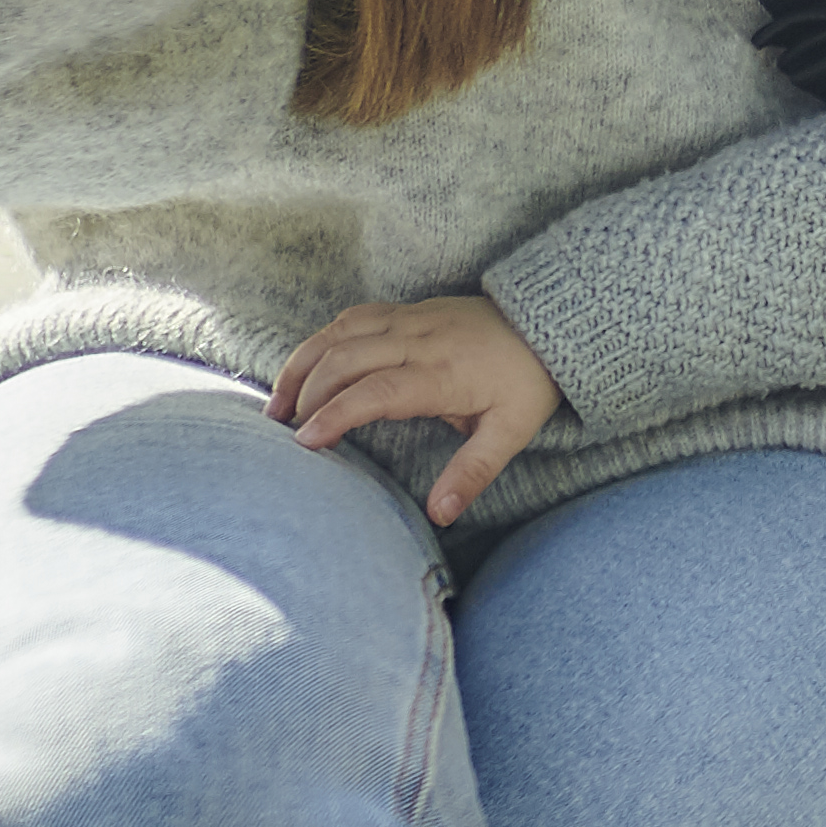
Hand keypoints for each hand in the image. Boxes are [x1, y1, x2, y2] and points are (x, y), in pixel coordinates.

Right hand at [270, 293, 558, 502]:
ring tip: (277, 404)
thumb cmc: (527, 384)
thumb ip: (472, 474)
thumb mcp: (510, 433)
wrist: (548, 326)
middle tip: (282, 433)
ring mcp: (409, 319)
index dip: (336, 413)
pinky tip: (305, 369)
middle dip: (306, 392)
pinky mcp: (406, 310)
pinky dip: (321, 341)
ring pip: (340, 332)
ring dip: (303, 364)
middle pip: (346, 357)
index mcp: (443, 373)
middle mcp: (419, 340)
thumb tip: (441, 515)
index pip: (377, 390)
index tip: (305, 441)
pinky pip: (352, 317)